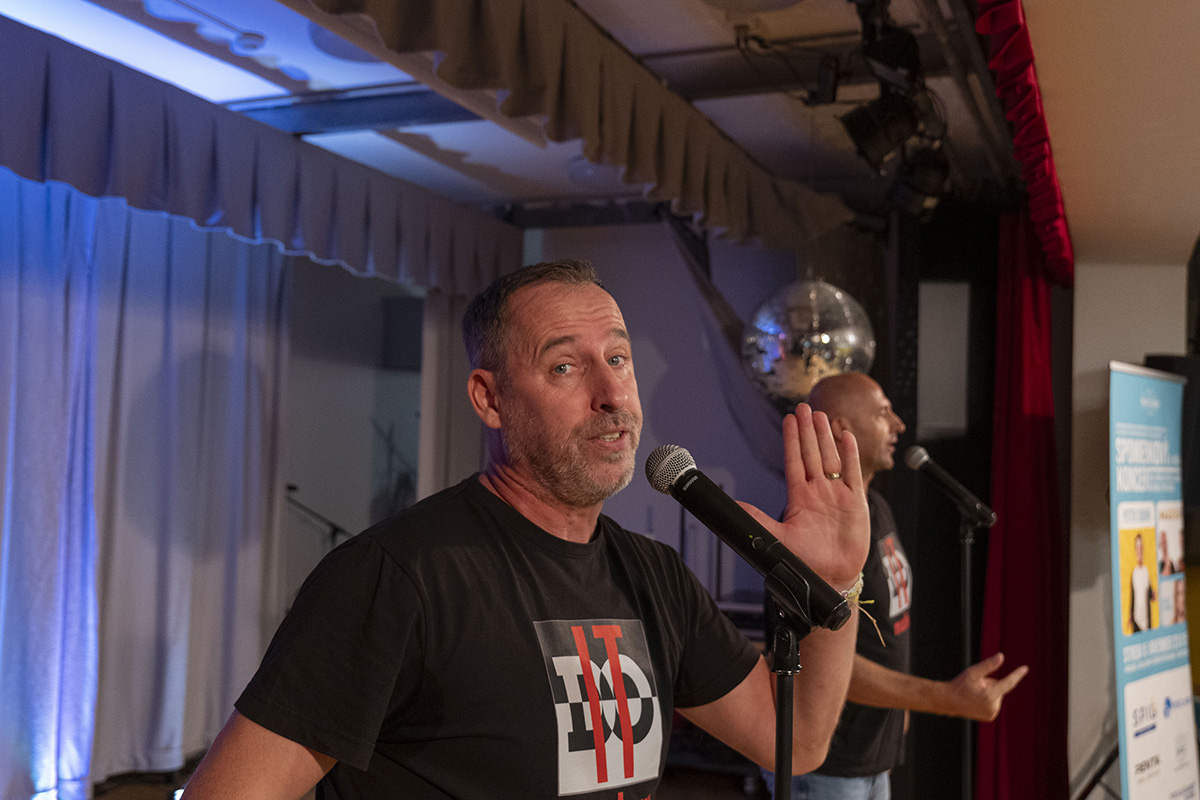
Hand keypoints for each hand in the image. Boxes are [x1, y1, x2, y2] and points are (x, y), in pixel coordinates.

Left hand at [740, 403, 869, 588]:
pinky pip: (854, 474)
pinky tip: (846, 436)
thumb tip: (733, 505)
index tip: (789, 419)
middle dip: (808, 431)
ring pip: (832, 459)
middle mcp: (818, 492)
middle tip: (804, 407)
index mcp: (799, 498)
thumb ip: (757, 520)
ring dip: (827, 437)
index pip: (794, 461)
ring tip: (822, 416)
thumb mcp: (778, 538)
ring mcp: (837, 496)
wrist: (832, 578)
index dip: (791, 440)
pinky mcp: (856, 503)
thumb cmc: (806, 563)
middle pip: (812, 454)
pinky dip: (851, 455)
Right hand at [947, 652, 1028, 720]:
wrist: (949, 701)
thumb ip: (988, 665)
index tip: (1025, 668)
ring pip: (997, 695)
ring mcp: (992, 713)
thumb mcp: (972, 672)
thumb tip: (1001, 656)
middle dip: (991, 684)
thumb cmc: (960, 685)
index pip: (1008, 683)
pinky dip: (988, 699)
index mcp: (989, 695)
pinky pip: (995, 702)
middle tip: (976, 686)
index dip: (1017, 674)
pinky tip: (977, 701)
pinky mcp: (991, 717)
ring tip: (975, 694)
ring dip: (989, 692)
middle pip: (1000, 688)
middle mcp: (993, 706)